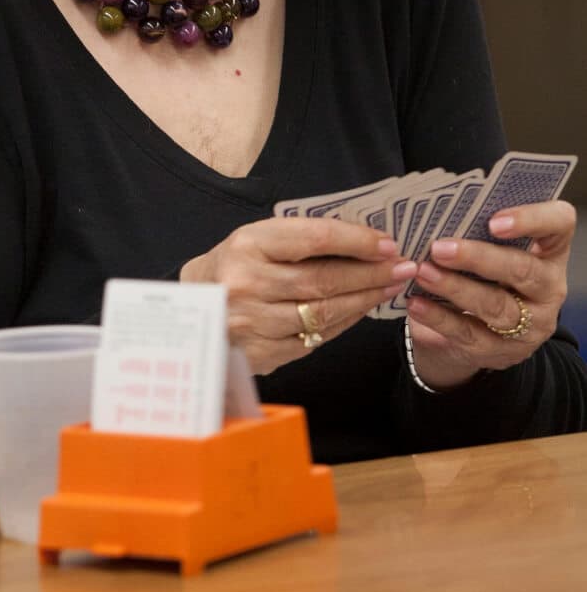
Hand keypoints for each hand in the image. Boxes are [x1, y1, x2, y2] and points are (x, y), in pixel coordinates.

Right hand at [181, 217, 414, 375]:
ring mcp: (253, 323)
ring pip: (324, 313)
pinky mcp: (261, 353)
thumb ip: (301, 240)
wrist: (189, 313)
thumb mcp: (255, 241)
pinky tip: (360, 310)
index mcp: (247, 245)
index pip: (313, 238)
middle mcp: (246, 284)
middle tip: (402, 267)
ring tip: (389, 287)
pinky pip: (315, 338)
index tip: (387, 243)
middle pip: (324, 279)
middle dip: (371, 273)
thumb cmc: (233, 268)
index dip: (356, 241)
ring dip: (365, 300)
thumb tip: (365, 243)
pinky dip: (344, 323)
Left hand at [406, 199, 574, 391]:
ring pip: (495, 305)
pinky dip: (438, 316)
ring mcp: (531, 324)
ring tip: (423, 272)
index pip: (559, 225)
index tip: (494, 221)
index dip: (532, 220)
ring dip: (455, 287)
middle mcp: (549, 287)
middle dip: (479, 258)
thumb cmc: (483, 276)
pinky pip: (468, 333)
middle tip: (440, 247)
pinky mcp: (502, 350)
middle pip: (524, 270)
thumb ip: (477, 231)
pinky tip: (416, 303)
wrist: (477, 334)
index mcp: (550, 251)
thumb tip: (439, 213)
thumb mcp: (489, 251)